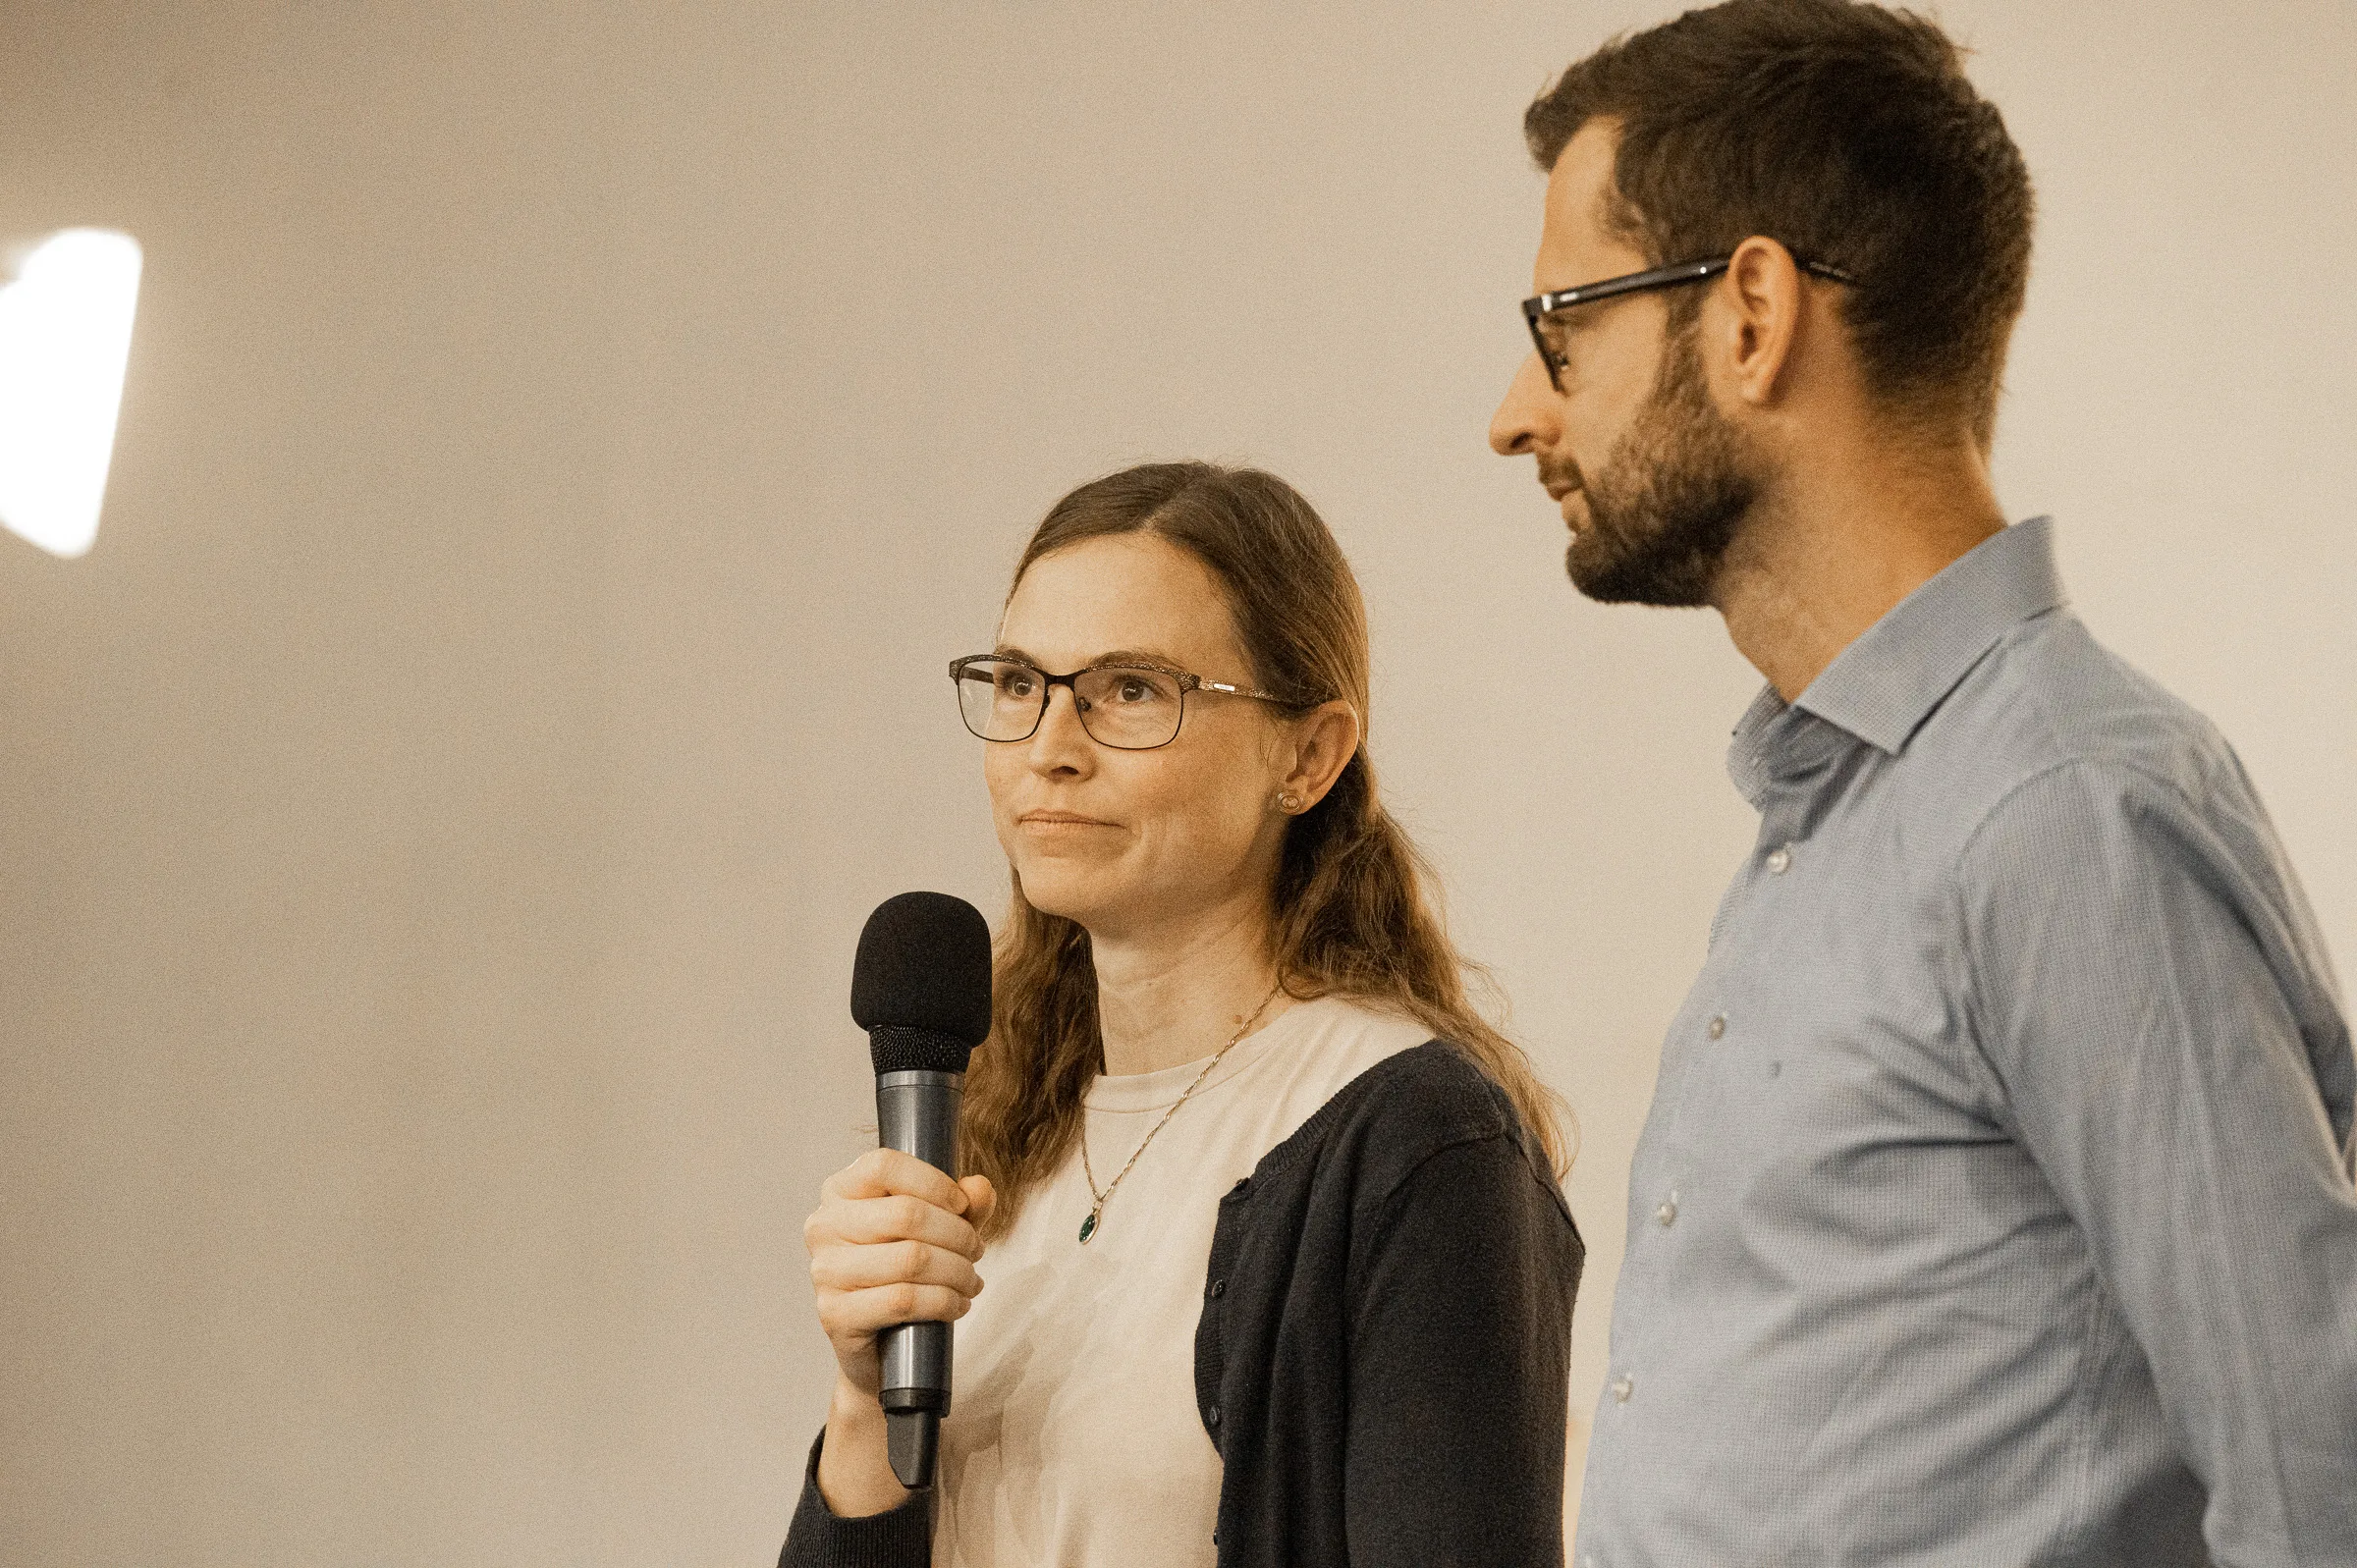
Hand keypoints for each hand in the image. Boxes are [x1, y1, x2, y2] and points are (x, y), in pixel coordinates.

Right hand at [805, 1148, 995, 1398]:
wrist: (880, 1344)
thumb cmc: (906, 1273)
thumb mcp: (940, 1229)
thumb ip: (963, 1205)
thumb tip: (979, 1188)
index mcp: (840, 1192)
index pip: (883, 1165)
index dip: (933, 1181)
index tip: (961, 1205)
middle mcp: (824, 1226)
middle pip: (906, 1214)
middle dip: (958, 1234)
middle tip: (976, 1251)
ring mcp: (825, 1272)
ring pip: (911, 1259)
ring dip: (957, 1271)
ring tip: (971, 1280)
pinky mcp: (835, 1314)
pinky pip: (903, 1300)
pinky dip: (944, 1302)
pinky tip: (958, 1304)